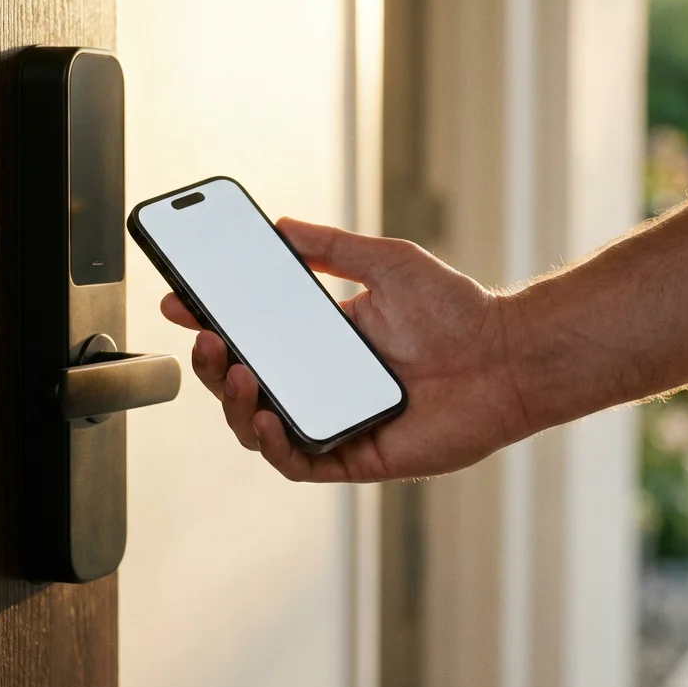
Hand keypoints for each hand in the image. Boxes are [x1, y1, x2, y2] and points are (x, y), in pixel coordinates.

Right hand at [159, 217, 527, 481]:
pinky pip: (297, 460)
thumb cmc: (458, 311)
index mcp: (322, 342)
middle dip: (210, 365)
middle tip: (203, 338)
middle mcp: (321, 385)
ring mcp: (334, 422)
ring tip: (233, 373)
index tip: (180, 300)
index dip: (209, 322)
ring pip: (259, 428)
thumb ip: (332, 246)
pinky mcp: (354, 456)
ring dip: (233, 403)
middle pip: (242, 385)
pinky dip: (273, 442)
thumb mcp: (386, 261)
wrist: (508, 356)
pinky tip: (266, 415)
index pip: (251, 336)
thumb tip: (281, 226)